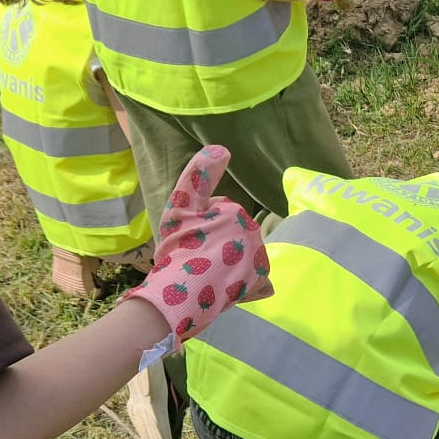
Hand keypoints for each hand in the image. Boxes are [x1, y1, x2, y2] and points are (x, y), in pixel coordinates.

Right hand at [121, 146, 271, 347]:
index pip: (219, 215)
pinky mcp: (261, 282)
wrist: (180, 291)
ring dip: (229, 263)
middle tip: (196, 257)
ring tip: (208, 273)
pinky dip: (243, 283)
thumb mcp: (181, 205)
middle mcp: (252, 232)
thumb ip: (199, 175)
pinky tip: (224, 287)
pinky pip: (255, 278)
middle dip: (217, 244)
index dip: (199, 227)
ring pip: (242, 255)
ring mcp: (258, 258)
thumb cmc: (177, 247)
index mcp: (235, 212)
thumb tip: (222, 147)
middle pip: (232, 235)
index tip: (188, 240)